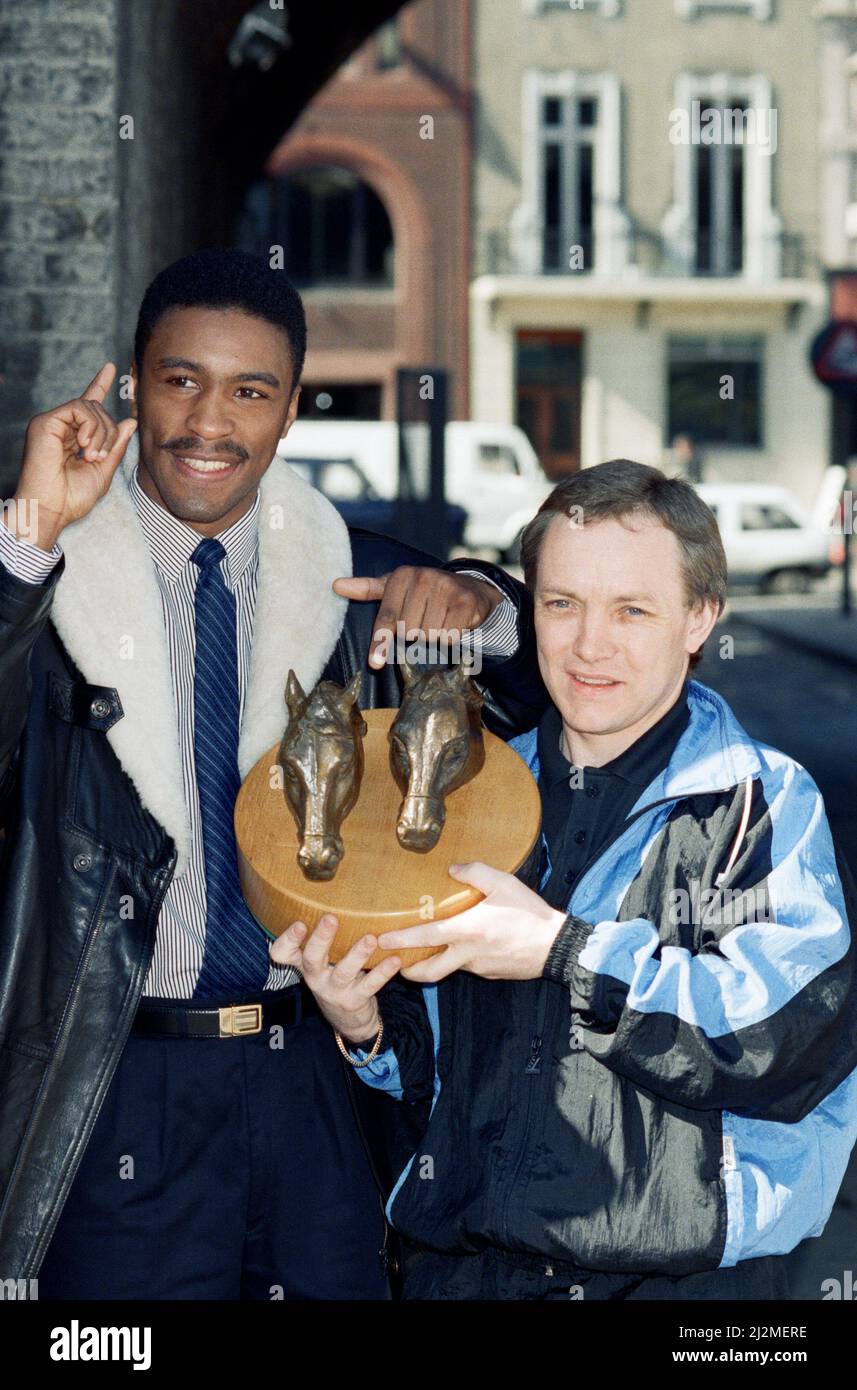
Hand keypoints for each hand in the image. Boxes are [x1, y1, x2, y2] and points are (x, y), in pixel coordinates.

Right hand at [11, 363, 136, 550]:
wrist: (50, 510)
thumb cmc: (72, 498)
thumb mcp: (103, 471)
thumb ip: (116, 446)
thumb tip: (130, 421)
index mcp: (73, 437)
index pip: (88, 405)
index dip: (99, 384)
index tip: (110, 367)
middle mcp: (61, 427)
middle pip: (97, 409)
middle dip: (108, 431)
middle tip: (100, 457)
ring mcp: (52, 422)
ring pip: (90, 407)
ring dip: (101, 432)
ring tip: (92, 456)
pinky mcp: (45, 421)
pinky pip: (79, 408)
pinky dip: (89, 426)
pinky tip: (84, 446)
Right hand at [270, 914, 401, 1041]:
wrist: (349, 1020)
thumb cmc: (335, 977)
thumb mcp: (322, 962)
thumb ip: (324, 938)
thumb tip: (337, 894)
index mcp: (304, 964)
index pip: (282, 953)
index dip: (287, 940)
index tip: (299, 923)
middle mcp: (315, 977)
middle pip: (312, 959)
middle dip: (321, 938)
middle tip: (330, 918)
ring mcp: (334, 991)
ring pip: (343, 972)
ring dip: (357, 954)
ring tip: (370, 939)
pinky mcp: (354, 1001)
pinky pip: (369, 985)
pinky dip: (383, 972)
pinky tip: (394, 960)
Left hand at [332, 567, 502, 669]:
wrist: (469, 588)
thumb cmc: (425, 593)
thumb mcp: (396, 588)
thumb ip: (367, 589)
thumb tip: (336, 585)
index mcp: (401, 577)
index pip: (386, 618)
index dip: (380, 643)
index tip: (375, 664)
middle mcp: (423, 578)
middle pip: (408, 631)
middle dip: (416, 634)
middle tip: (425, 621)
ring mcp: (445, 588)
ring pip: (428, 635)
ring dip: (434, 636)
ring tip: (440, 621)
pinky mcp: (464, 601)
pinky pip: (449, 636)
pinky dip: (450, 637)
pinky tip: (453, 624)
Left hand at [379, 862, 565, 983]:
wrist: (557, 946)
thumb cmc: (529, 913)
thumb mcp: (503, 883)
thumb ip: (475, 872)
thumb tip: (453, 868)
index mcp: (466, 931)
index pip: (425, 937)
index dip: (400, 940)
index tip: (380, 940)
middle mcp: (468, 954)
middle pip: (429, 972)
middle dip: (407, 971)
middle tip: (393, 963)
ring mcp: (479, 968)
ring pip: (449, 969)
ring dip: (434, 964)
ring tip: (425, 953)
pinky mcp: (490, 974)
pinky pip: (469, 967)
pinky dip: (460, 960)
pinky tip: (465, 947)